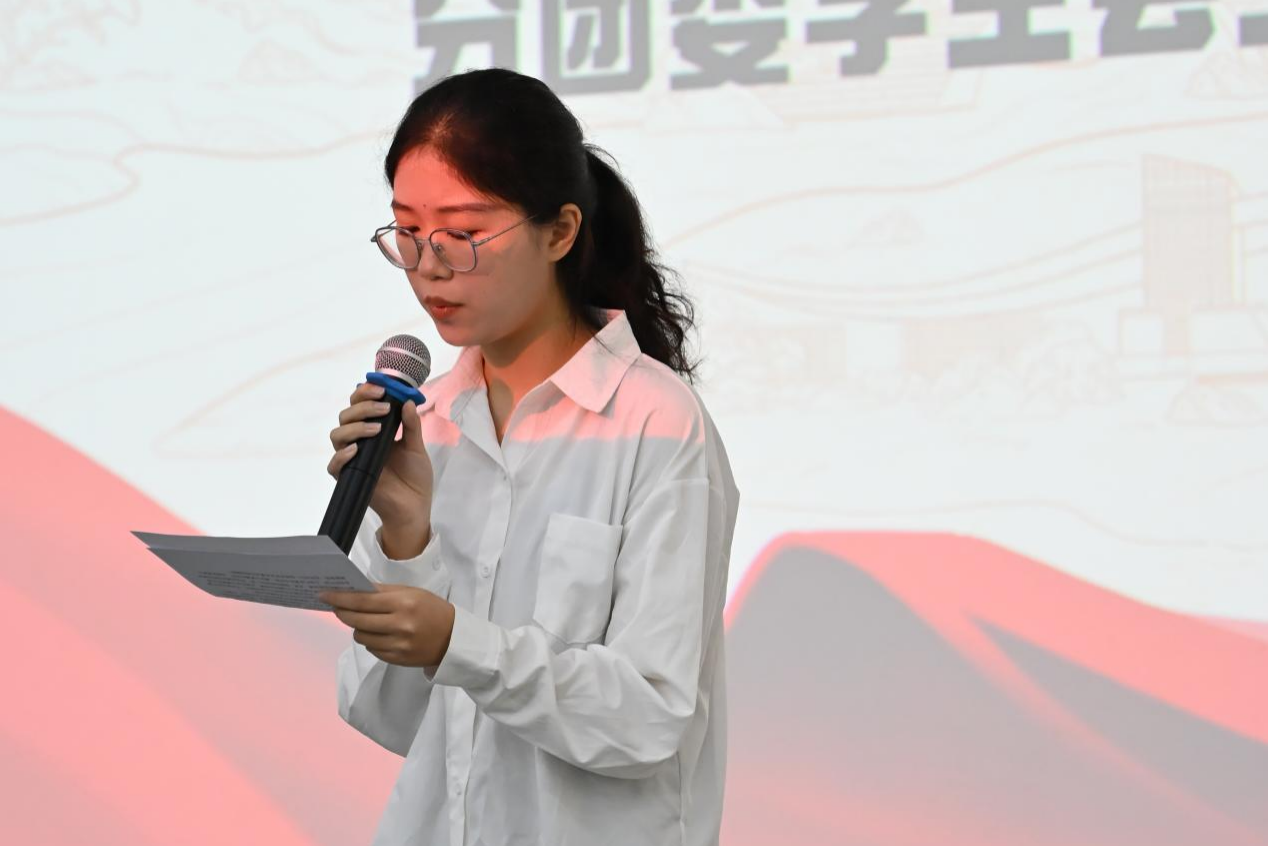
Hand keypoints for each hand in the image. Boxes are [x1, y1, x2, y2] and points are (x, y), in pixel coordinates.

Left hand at [319, 584, 455, 667]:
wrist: (454, 639)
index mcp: (404, 603)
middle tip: (337, 607)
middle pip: (357, 620)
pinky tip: (377, 633)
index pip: (363, 601)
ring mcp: (398, 645)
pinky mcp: (397, 659)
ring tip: (363, 620)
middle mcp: (400, 625)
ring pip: (361, 637)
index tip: (325, 594)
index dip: (341, 598)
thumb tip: (354, 590)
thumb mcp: (412, 593)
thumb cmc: (432, 610)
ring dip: (357, 627)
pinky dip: (370, 640)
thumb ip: (383, 592)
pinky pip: (371, 649)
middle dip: (343, 612)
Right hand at [328, 382, 433, 534]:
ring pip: (337, 435)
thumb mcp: (416, 446)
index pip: (360, 405)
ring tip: (377, 430)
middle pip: (346, 416)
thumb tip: (408, 401)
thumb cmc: (414, 476)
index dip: (365, 393)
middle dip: (363, 407)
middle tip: (384, 408)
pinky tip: (356, 450)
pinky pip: (334, 465)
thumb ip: (411, 425)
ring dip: (355, 428)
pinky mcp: (349, 477)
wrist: (415, 505)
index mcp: (374, 430)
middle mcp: (360, 441)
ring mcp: (353, 459)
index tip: (380, 387)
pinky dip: (342, 455)